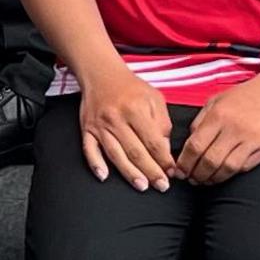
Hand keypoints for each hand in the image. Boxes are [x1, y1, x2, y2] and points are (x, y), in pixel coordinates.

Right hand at [75, 65, 176, 192]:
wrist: (101, 74)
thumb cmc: (130, 87)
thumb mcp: (154, 98)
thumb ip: (162, 124)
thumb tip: (165, 151)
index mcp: (136, 109)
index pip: (153, 141)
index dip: (164, 160)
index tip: (172, 172)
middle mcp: (117, 118)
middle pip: (136, 151)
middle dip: (151, 172)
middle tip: (161, 186)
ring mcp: (100, 125)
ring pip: (115, 154)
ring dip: (129, 173)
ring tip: (142, 186)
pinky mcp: (87, 129)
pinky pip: (89, 150)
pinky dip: (96, 164)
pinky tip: (104, 176)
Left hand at [176, 78, 259, 185]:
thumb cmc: (247, 94)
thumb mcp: (218, 99)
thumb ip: (201, 120)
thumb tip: (190, 142)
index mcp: (219, 114)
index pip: (195, 145)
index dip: (185, 163)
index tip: (180, 171)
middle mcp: (234, 128)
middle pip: (209, 161)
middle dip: (196, 175)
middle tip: (191, 179)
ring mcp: (251, 139)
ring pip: (227, 168)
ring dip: (213, 179)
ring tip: (206, 180)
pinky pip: (244, 166)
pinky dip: (231, 173)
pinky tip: (224, 172)